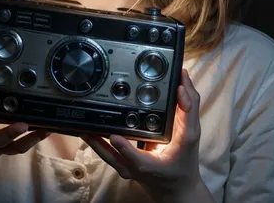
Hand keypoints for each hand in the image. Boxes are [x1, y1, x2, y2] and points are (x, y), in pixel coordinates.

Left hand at [82, 69, 200, 197]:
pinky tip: (89, 129)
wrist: (177, 188)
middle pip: (112, 157)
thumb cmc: (184, 163)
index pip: (137, 158)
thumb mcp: (192, 136)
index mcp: (154, 163)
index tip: (115, 136)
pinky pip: (107, 154)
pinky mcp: (123, 166)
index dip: (125, 148)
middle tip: (85, 126)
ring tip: (81, 125)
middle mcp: (136, 168)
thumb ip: (189, 109)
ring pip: (106, 156)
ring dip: (93, 141)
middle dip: (97, 141)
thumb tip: (182, 85)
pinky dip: (97, 142)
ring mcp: (127, 169)